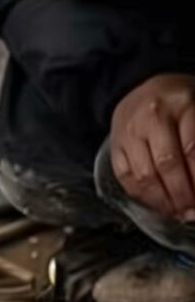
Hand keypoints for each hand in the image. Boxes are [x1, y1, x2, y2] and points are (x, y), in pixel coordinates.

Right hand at [110, 73, 194, 219]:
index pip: (192, 149)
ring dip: (163, 201)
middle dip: (182, 194)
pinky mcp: (115, 147)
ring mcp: (129, 132)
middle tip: (192, 211)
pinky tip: (159, 204)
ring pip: (144, 175)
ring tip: (178, 212)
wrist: (143, 88)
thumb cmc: (180, 103)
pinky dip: (143, 196)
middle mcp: (151, 117)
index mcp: (181, 104)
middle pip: (166, 164)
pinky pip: (126, 177)